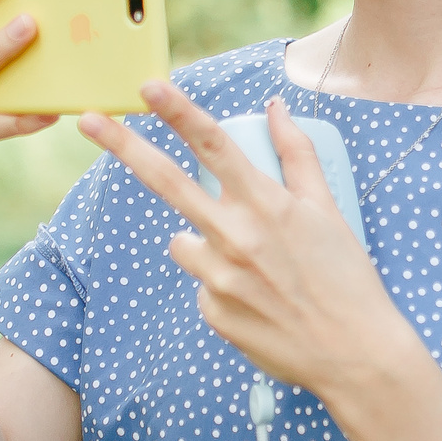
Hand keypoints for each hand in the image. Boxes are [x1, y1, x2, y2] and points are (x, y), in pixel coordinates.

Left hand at [77, 80, 395, 396]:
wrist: (355, 354)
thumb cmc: (347, 278)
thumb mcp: (329, 209)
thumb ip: (298, 154)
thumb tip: (275, 107)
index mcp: (266, 204)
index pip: (213, 145)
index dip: (177, 111)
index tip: (148, 86)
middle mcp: (234, 236)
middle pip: (166, 180)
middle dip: (123, 145)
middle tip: (86, 120)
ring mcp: (217, 277)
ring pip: (182, 240)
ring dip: (204, 240)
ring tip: (257, 267)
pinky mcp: (211, 311)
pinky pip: (202, 283)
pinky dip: (221, 284)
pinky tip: (259, 299)